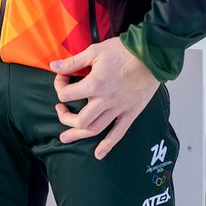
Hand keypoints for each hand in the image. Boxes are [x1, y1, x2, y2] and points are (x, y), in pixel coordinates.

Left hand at [50, 37, 159, 159]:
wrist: (152, 55)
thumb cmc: (123, 50)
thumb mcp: (94, 51)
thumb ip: (73, 62)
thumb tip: (54, 66)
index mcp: (95, 84)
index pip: (66, 94)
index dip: (59, 85)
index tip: (63, 77)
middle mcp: (105, 101)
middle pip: (79, 120)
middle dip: (65, 118)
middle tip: (60, 110)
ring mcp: (119, 109)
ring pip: (95, 129)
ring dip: (79, 135)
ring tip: (67, 137)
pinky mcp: (131, 113)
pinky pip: (118, 133)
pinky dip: (107, 145)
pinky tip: (98, 154)